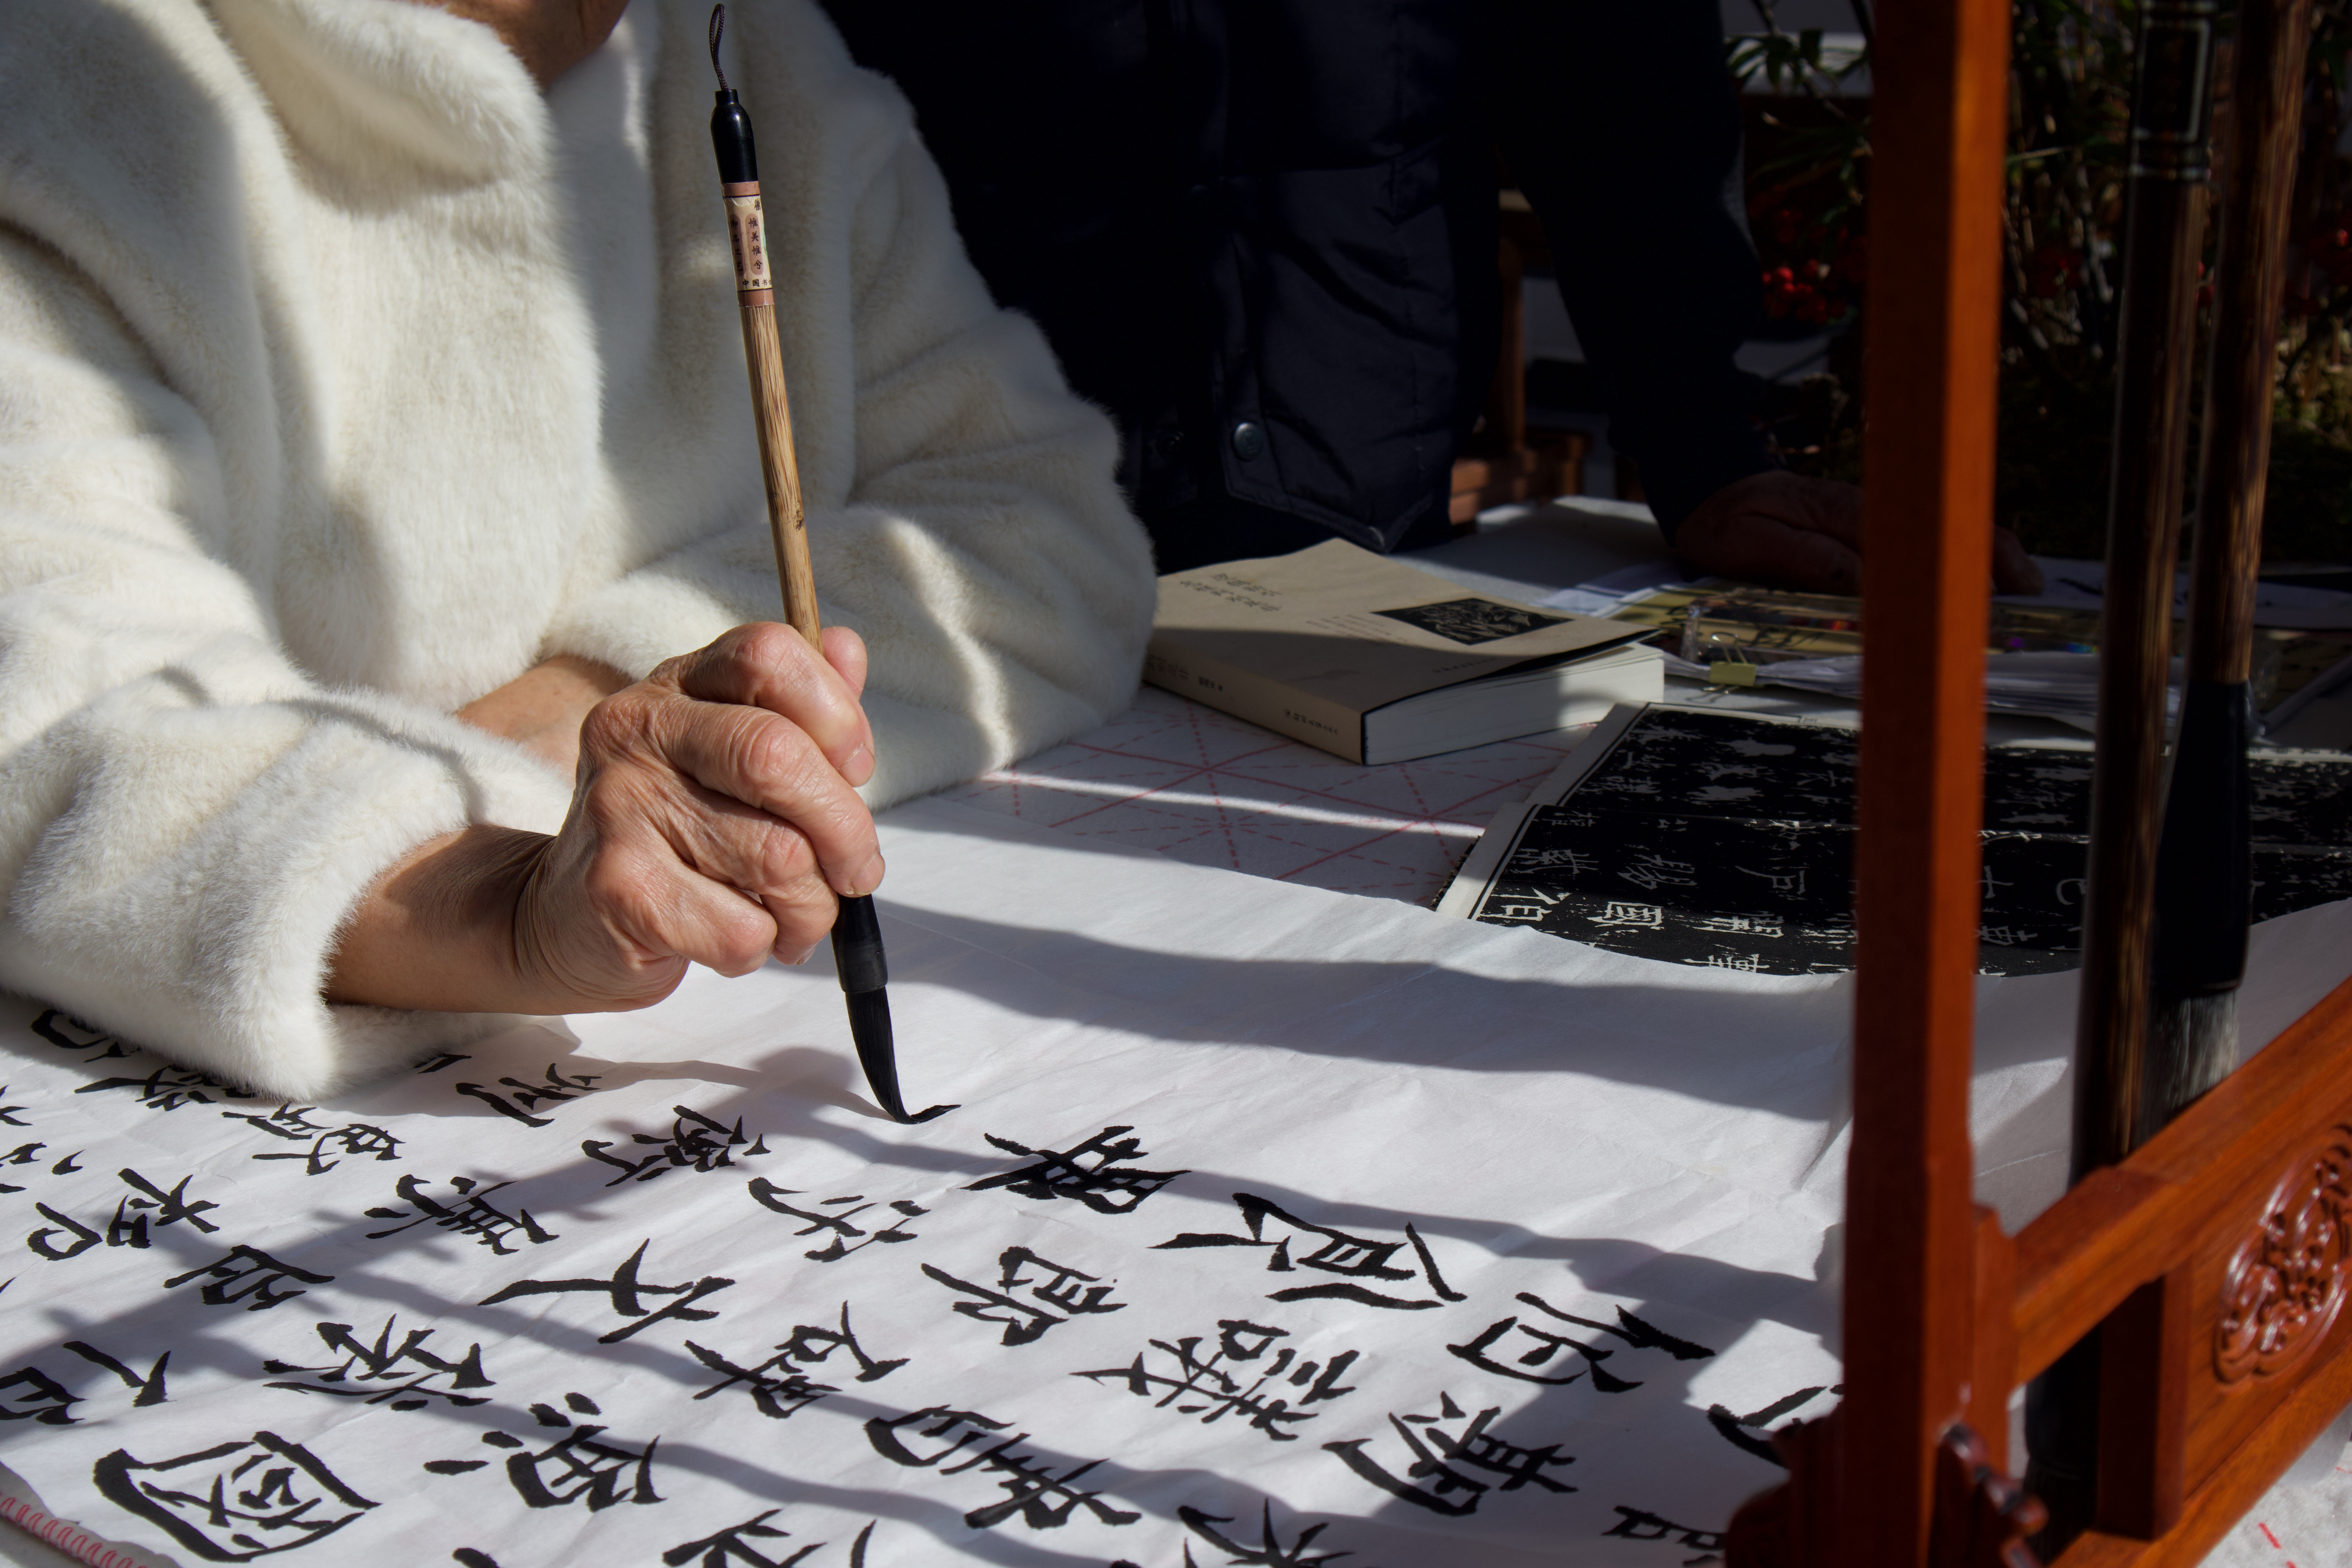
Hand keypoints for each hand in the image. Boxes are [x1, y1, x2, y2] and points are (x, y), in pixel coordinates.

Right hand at [328, 623, 879, 1015]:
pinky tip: (746, 938)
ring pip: (776, 856)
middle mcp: (638, 728)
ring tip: (795, 915)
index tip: (856, 771)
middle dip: (845, 828)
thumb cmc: (680, 830)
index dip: (838, 714)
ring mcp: (619, 805)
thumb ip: (797, 703)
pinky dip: (764, 946)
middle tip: (857, 871)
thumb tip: (846, 647)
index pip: (769, 655)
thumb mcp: (733, 752)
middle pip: (776, 756)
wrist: (569, 915)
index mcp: (679, 683)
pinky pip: (740, 927)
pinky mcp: (616, 888)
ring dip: (812, 905)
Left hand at [1672, 470, 2044, 595]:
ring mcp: (1869, 516)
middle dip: (1987, 554)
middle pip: (1939, 528)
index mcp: (1843, 513)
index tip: (1987, 590)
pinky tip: (1975, 577)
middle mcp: (1867, 509)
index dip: (1953, 561)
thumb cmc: (1726, 521)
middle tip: (2027, 590)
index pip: (1911, 537)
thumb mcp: (1750, 544)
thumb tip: (1862, 579)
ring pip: (1936, 532)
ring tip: (2019, 587)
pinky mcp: (1865, 526)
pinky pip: (1918, 538)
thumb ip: (1803, 559)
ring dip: (1978, 555)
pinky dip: (1950, 555)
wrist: (1710, 490)